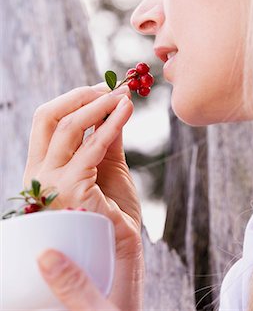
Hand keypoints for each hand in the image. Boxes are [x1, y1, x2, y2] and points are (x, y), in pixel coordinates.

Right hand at [24, 82, 143, 309]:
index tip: (103, 88)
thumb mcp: (108, 167)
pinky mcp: (72, 190)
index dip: (74, 99)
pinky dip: (111, 125)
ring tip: (123, 94)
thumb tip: (113, 105)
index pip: (47, 121)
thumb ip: (106, 138)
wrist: (120, 252)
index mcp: (44, 166)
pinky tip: (126, 111)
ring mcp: (52, 181)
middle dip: (81, 96)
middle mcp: (40, 172)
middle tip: (110, 87)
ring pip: (68, 127)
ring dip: (99, 105)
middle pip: (49, 117)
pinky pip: (93, 148)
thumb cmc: (112, 211)